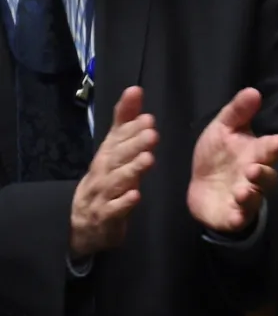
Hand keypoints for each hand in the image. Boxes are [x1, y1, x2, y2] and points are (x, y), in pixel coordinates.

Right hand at [70, 87, 158, 258]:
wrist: (87, 226)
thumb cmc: (106, 182)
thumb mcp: (115, 151)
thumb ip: (126, 122)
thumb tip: (135, 90)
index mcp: (106, 156)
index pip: (117, 138)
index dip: (131, 128)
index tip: (148, 118)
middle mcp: (102, 172)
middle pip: (116, 157)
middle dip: (133, 144)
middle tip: (152, 133)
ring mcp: (102, 195)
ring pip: (116, 181)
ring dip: (131, 170)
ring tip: (148, 159)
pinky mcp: (105, 217)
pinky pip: (114, 209)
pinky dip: (124, 203)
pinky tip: (136, 195)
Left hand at [188, 88, 277, 233]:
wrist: (203, 188)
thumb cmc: (218, 155)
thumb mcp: (224, 129)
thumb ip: (238, 111)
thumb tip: (253, 90)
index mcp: (256, 154)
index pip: (268, 149)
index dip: (272, 146)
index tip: (276, 141)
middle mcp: (255, 176)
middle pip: (267, 176)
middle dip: (263, 172)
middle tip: (254, 168)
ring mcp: (246, 198)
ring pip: (255, 197)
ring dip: (251, 194)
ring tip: (243, 190)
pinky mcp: (234, 215)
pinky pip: (240, 217)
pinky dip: (239, 216)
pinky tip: (235, 213)